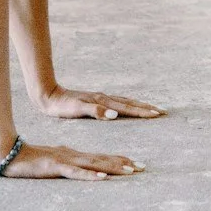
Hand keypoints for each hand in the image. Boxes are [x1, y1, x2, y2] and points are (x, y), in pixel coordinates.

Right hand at [0, 141, 143, 179]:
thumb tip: (84, 169)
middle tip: (143, 168)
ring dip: (113, 167)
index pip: (102, 157)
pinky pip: (75, 172)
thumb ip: (70, 165)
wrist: (9, 154)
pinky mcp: (55, 166)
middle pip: (103, 160)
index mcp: (75, 155)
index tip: (137, 165)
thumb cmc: (32, 160)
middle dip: (124, 164)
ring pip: (94, 164)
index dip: (120, 160)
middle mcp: (74, 155)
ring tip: (130, 171)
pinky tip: (102, 178)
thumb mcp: (55, 161)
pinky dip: (90, 175)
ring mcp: (65, 160)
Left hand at [38, 87, 163, 120]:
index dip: (142, 112)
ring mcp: (101, 98)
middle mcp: (104, 98)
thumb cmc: (62, 106)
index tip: (157, 114)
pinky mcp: (96, 101)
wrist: (48, 96)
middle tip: (162, 111)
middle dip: (146, 108)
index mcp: (102, 102)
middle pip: (130, 103)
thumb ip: (95, 111)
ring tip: (151, 108)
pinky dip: (128, 105)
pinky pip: (118, 102)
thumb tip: (114, 114)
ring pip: (125, 101)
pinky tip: (128, 108)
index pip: (127, 108)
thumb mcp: (77, 110)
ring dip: (139, 106)